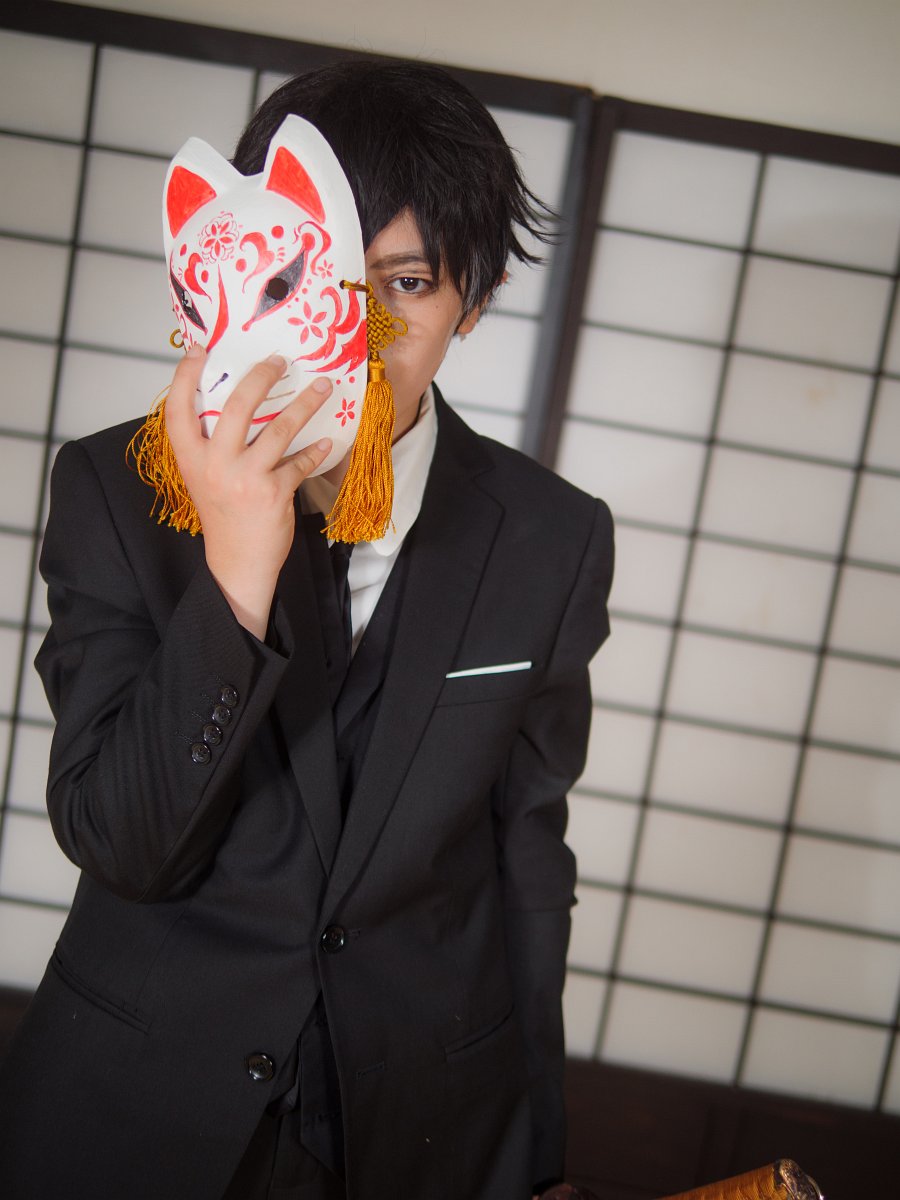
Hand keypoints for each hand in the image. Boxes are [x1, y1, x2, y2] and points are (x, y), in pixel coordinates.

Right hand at [165, 345, 332, 636]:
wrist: (237, 562)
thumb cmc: (222, 514)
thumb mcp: (204, 477)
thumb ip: (212, 445)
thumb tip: (235, 403)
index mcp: (189, 457)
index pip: (178, 408)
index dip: (185, 375)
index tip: (200, 348)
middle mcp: (214, 464)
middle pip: (237, 407)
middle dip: (261, 377)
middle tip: (280, 360)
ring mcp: (245, 478)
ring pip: (280, 429)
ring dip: (305, 404)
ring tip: (322, 386)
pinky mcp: (273, 493)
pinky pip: (300, 463)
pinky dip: (316, 452)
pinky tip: (327, 442)